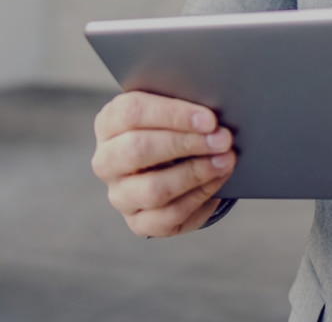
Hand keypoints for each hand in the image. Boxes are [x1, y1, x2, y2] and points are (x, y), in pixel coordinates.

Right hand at [91, 91, 235, 237]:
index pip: (132, 112)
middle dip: (185, 143)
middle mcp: (106, 160)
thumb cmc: (170, 131)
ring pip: (154, 188)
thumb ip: (183, 110)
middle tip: (222, 139)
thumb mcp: (171, 113)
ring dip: (196, 173)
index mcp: (109, 123)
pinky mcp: (138, 222)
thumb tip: (210, 118)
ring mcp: (120, 195)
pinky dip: (199, 196)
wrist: (169, 166)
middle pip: (138, 150)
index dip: (173, 114)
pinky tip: (217, 180)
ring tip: (224, 160)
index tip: (209, 119)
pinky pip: (169, 215)